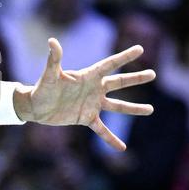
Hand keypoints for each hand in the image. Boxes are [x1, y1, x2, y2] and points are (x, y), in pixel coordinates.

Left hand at [14, 38, 154, 150]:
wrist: (35, 106)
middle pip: (119, 82)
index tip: (140, 49)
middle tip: (153, 74)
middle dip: (136, 79)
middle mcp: (94, 89)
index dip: (124, 57)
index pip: (110, 64)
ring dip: (133, 108)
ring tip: (150, 110)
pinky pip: (102, 130)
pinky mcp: (86, 118)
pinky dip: (111, 139)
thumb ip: (54, 59)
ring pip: (117, 106)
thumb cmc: (42, 88)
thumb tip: (52, 41)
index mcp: (88, 76)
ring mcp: (92, 104)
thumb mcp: (50, 74)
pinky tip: (122, 148)